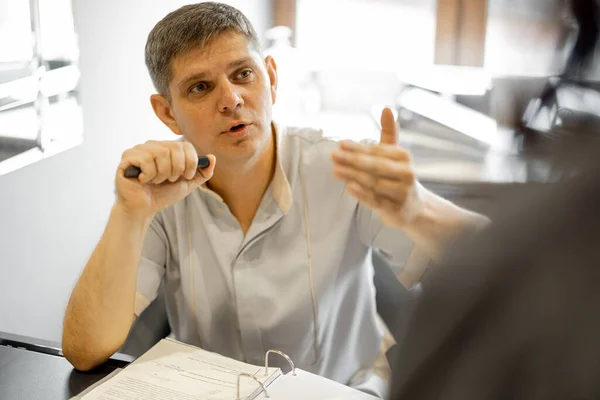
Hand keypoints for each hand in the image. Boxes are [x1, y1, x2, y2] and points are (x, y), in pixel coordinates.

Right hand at [115, 140, 215, 219]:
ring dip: (162, 174)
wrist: (144, 209)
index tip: (187, 176)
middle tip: (169, 180)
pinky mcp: (127, 157)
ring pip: (161, 154)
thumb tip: (212, 158)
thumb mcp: (187, 184)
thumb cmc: (163, 194)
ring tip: (156, 181)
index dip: (190, 162)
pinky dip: (149, 175)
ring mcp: (140, 149)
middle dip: (177, 170)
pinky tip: (144, 180)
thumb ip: (201, 172)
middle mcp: (154, 145)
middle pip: (175, 148)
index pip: (185, 145)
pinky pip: (146, 160)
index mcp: (167, 148)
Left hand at [332, 108, 424, 227]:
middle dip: (353, 160)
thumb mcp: (395, 154)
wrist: (414, 207)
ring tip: (336, 170)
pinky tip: (349, 187)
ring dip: (353, 176)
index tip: (341, 144)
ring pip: (374, 183)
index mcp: (403, 156)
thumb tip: (386, 108)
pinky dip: (362, 194)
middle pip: (376, 165)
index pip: (377, 150)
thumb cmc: (398, 176)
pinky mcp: (395, 209)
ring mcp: (401, 192)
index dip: (358, 147)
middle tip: (334, 155)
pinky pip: (376, 201)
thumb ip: (389, 132)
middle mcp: (405, 173)